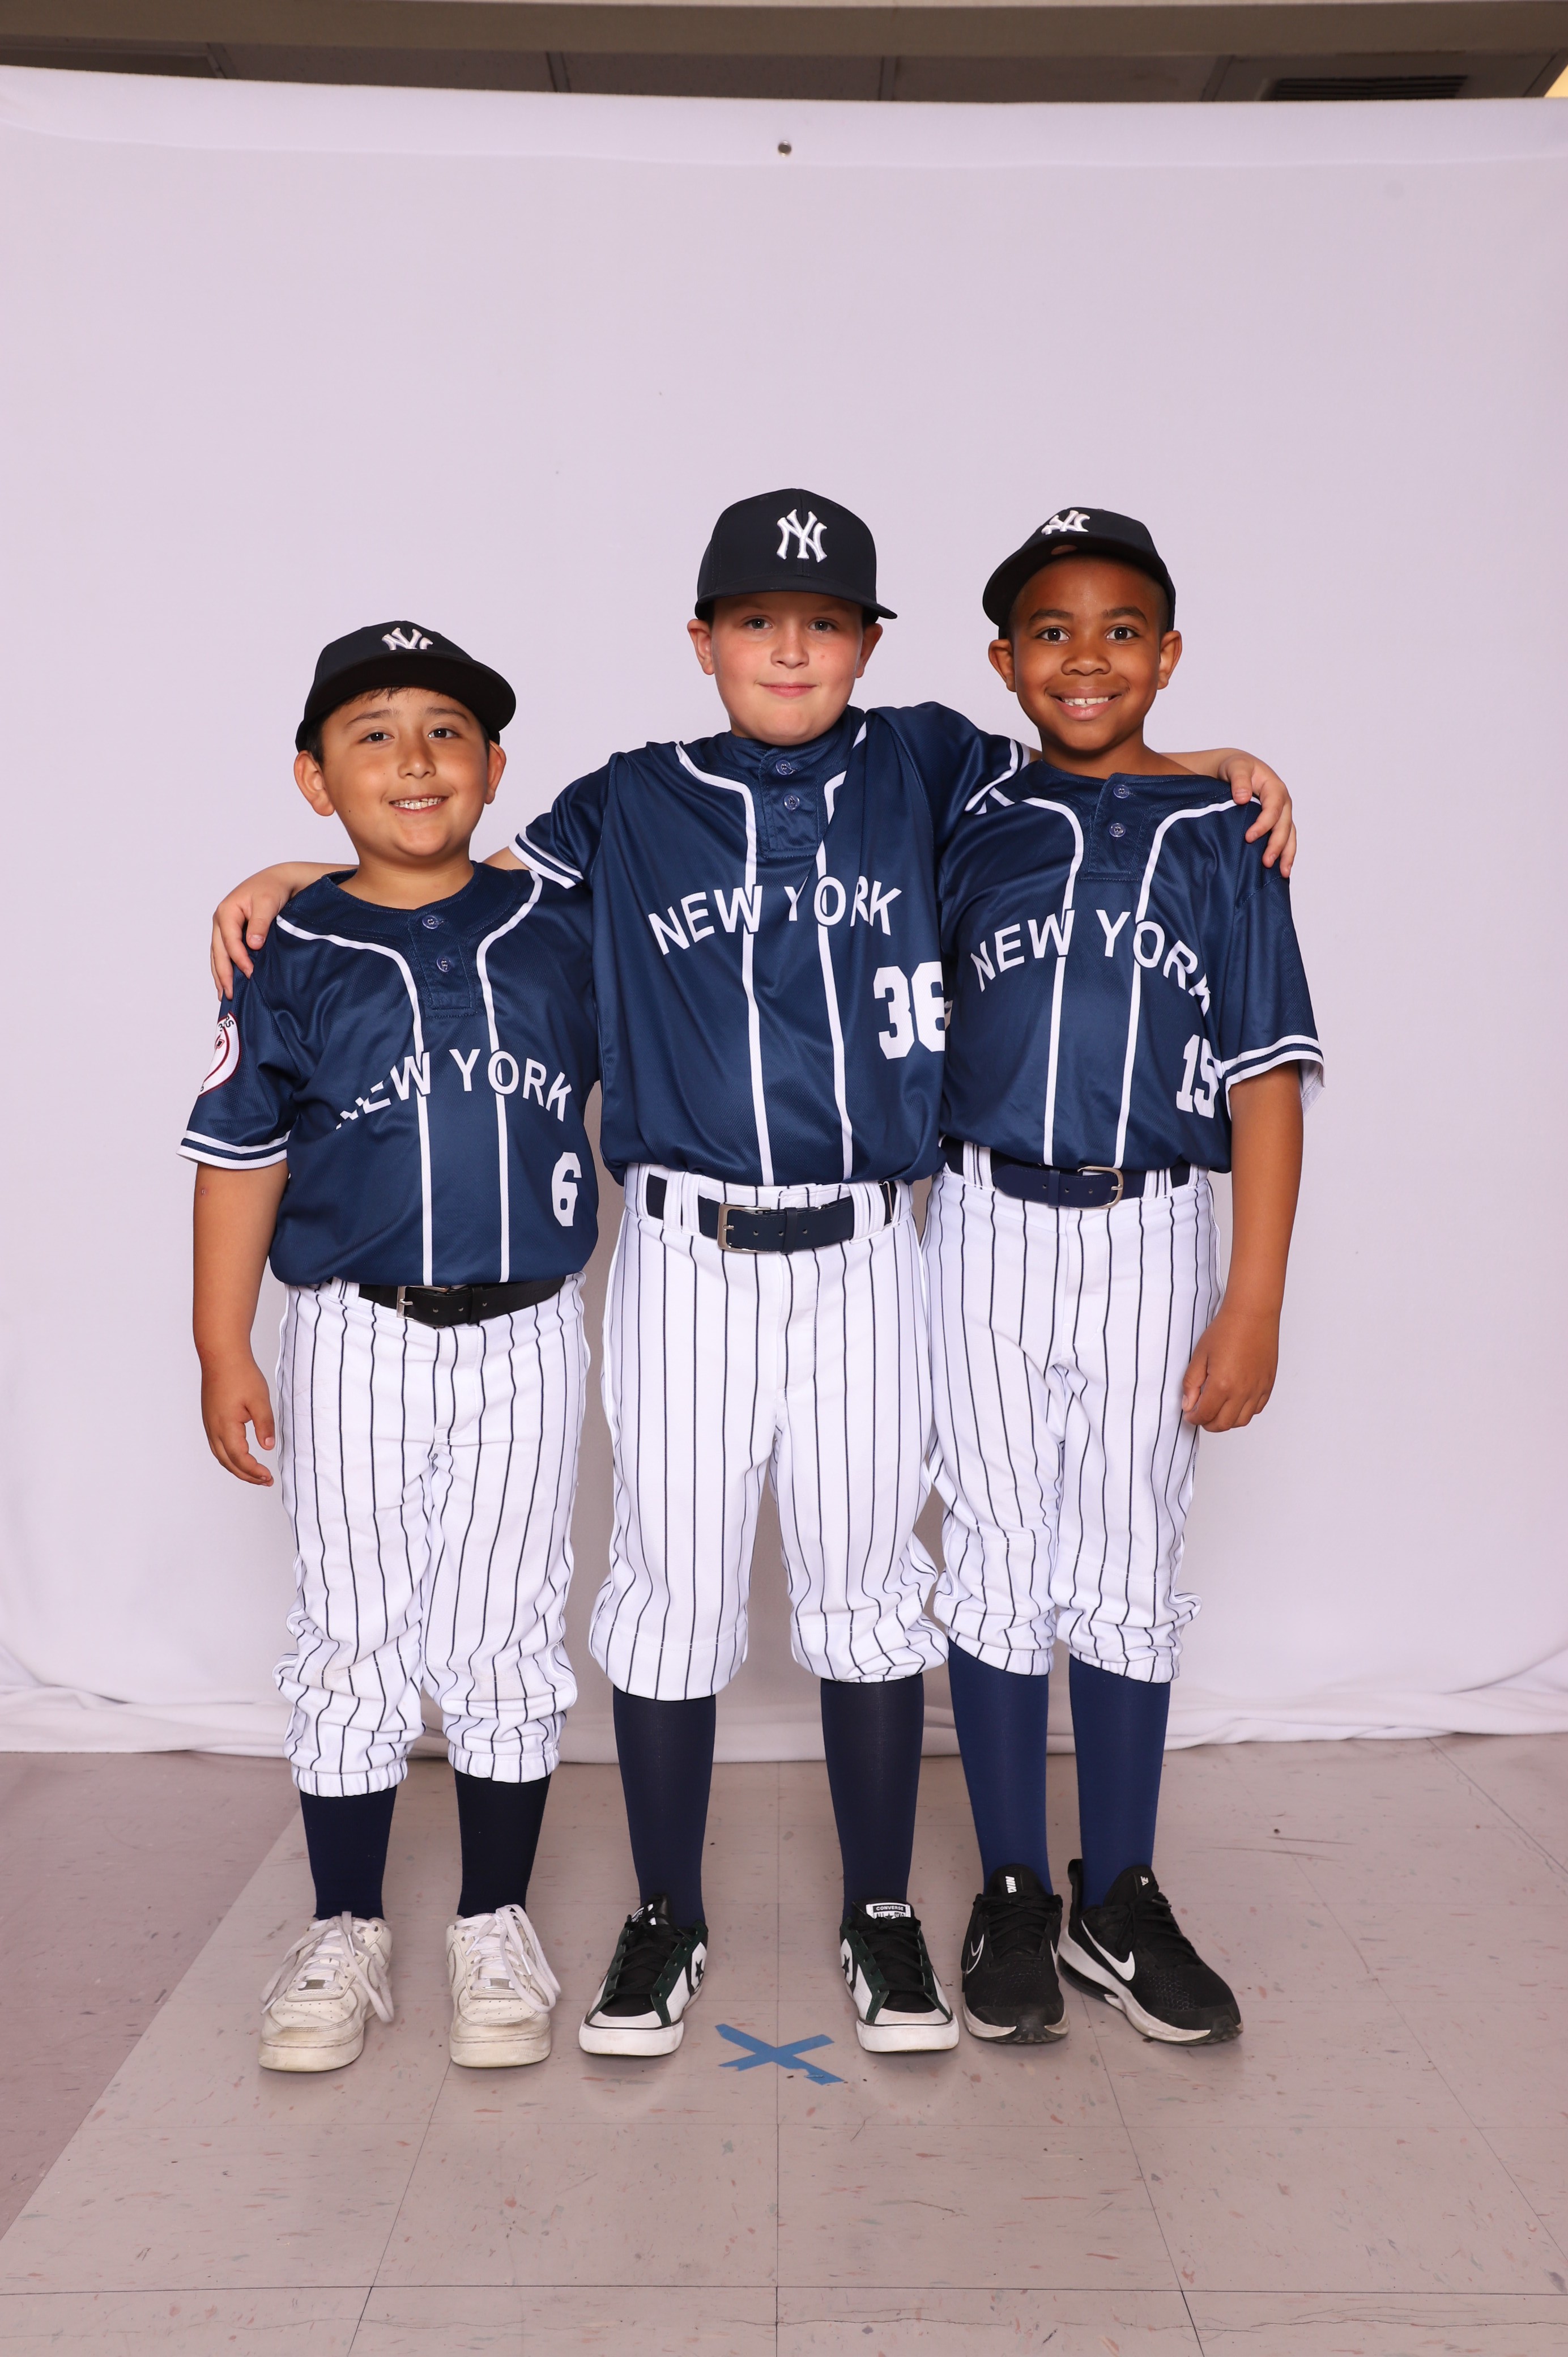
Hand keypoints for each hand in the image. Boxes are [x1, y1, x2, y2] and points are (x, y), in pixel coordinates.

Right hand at [200, 1352, 276, 1483]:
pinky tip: (241, 1456)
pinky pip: (217, 1446)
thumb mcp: (259, 1399)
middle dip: (246, 1475)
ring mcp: (209, 1425)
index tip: (269, 1477)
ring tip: (255, 1474)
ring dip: (237, 1468)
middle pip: (228, 1463)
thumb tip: (268, 1447)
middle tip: (265, 1481)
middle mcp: (213, 1429)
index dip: (254, 1471)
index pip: (240, 1458)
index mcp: (226, 1426)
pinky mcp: (209, 1419)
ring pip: (221, 1456)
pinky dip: (229, 1457)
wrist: (221, 1356)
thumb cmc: (241, 1374)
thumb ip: (265, 1424)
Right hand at [210, 864, 328, 995]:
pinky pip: (223, 952)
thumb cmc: (272, 889)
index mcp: (226, 912)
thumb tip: (253, 945)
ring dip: (220, 974)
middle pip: (218, 952)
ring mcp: (223, 927)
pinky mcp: (230, 932)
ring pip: (218, 955)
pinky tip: (227, 981)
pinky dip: (224, 967)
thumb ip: (260, 925)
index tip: (250, 974)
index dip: (239, 960)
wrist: (277, 880)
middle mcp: (220, 920)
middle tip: (230, 995)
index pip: (230, 942)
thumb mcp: (268, 903)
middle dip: (223, 974)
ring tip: (224, 994)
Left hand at [1181, 1304, 1279, 1430]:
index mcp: (1222, 1385)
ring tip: (1217, 1410)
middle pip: (1223, 1424)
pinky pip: (1256, 1409)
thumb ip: (1191, 1383)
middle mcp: (1242, 1391)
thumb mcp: (1199, 1355)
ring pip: (1241, 1421)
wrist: (1252, 1315)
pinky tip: (1234, 1401)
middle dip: (1208, 1423)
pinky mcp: (1268, 1384)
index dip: (1193, 1418)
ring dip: (1226, 1421)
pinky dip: (1244, 1412)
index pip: (1205, 1415)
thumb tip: (1188, 1405)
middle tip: (1200, 1414)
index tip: (1189, 1414)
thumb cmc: (1226, 1330)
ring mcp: (1257, 1389)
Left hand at [1216, 753, 1295, 876]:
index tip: (1249, 837)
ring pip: (1289, 836)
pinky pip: (1285, 840)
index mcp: (1274, 788)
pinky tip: (1281, 871)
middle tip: (1266, 862)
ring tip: (1283, 873)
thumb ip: (1239, 780)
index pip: (1274, 808)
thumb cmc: (1236, 767)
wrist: (1236, 770)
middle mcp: (1282, 803)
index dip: (1264, 824)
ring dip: (1286, 854)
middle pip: (1284, 826)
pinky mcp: (1276, 824)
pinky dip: (1284, 854)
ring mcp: (1281, 815)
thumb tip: (1243, 798)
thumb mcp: (1235, 767)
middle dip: (1277, 845)